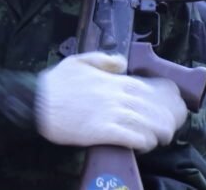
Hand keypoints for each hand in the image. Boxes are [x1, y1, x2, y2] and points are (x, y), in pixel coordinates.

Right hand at [35, 52, 187, 152]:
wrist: (37, 103)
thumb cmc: (55, 83)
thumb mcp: (77, 61)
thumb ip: (102, 59)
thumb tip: (122, 63)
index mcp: (112, 81)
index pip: (146, 89)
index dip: (159, 99)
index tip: (165, 106)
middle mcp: (115, 97)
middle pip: (150, 108)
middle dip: (163, 119)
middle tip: (168, 127)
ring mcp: (110, 114)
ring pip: (146, 124)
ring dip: (157, 133)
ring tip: (160, 139)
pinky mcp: (103, 131)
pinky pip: (132, 138)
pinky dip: (142, 142)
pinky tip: (144, 145)